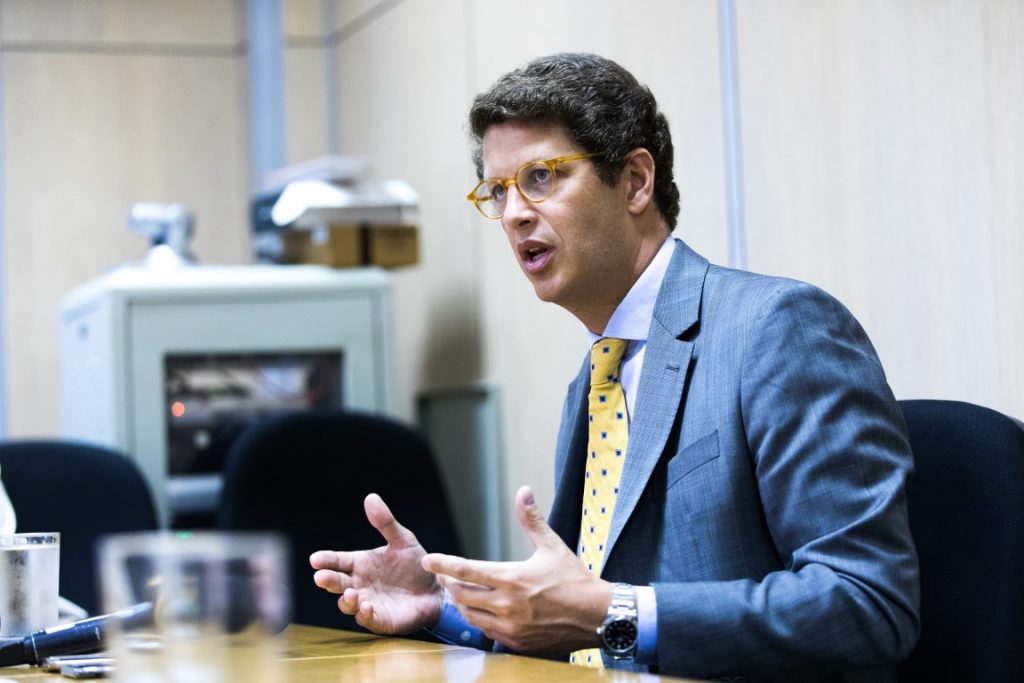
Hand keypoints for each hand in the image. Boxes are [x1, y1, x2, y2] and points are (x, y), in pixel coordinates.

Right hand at [310, 493, 442, 634]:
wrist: (436, 589)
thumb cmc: (415, 564)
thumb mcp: (403, 540)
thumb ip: (386, 522)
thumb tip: (371, 497)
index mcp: (361, 564)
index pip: (338, 561)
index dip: (326, 560)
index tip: (315, 559)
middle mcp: (360, 584)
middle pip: (337, 583)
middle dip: (328, 581)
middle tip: (321, 578)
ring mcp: (368, 602)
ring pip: (348, 604)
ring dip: (346, 600)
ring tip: (351, 593)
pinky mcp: (380, 620)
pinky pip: (367, 620)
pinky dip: (364, 615)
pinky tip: (367, 607)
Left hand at [422, 485, 611, 652]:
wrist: (597, 616)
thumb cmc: (574, 579)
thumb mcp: (552, 546)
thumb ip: (532, 520)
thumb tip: (523, 491)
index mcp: (512, 578)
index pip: (466, 570)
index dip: (443, 564)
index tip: (429, 560)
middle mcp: (507, 604)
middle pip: (462, 595)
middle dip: (449, 584)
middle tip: (444, 576)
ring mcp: (510, 626)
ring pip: (471, 616)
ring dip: (461, 603)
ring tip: (459, 592)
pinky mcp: (516, 642)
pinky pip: (487, 631)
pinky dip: (479, 620)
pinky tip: (482, 611)